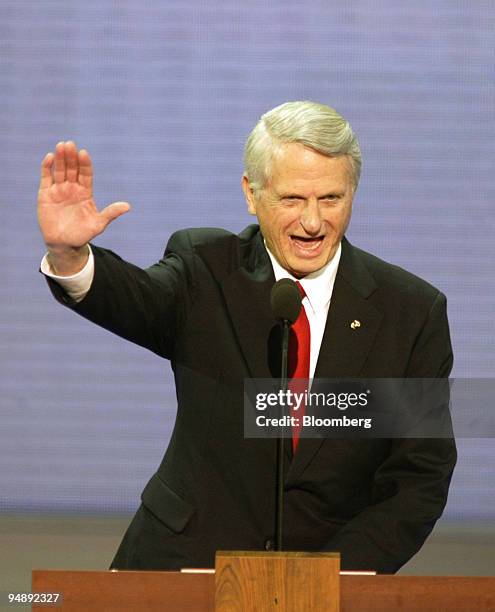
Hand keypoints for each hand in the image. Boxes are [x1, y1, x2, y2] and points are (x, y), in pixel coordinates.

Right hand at [38, 141, 129, 272]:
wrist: (64, 244)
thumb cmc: (83, 234)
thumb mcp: (98, 224)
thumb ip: (111, 213)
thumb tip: (128, 206)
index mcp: (85, 193)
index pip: (86, 174)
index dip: (85, 164)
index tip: (84, 153)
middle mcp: (72, 188)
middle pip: (72, 169)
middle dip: (72, 157)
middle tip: (70, 144)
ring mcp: (59, 190)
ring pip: (60, 170)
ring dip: (60, 158)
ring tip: (61, 145)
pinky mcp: (45, 194)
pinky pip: (46, 178)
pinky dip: (47, 167)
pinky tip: (49, 157)